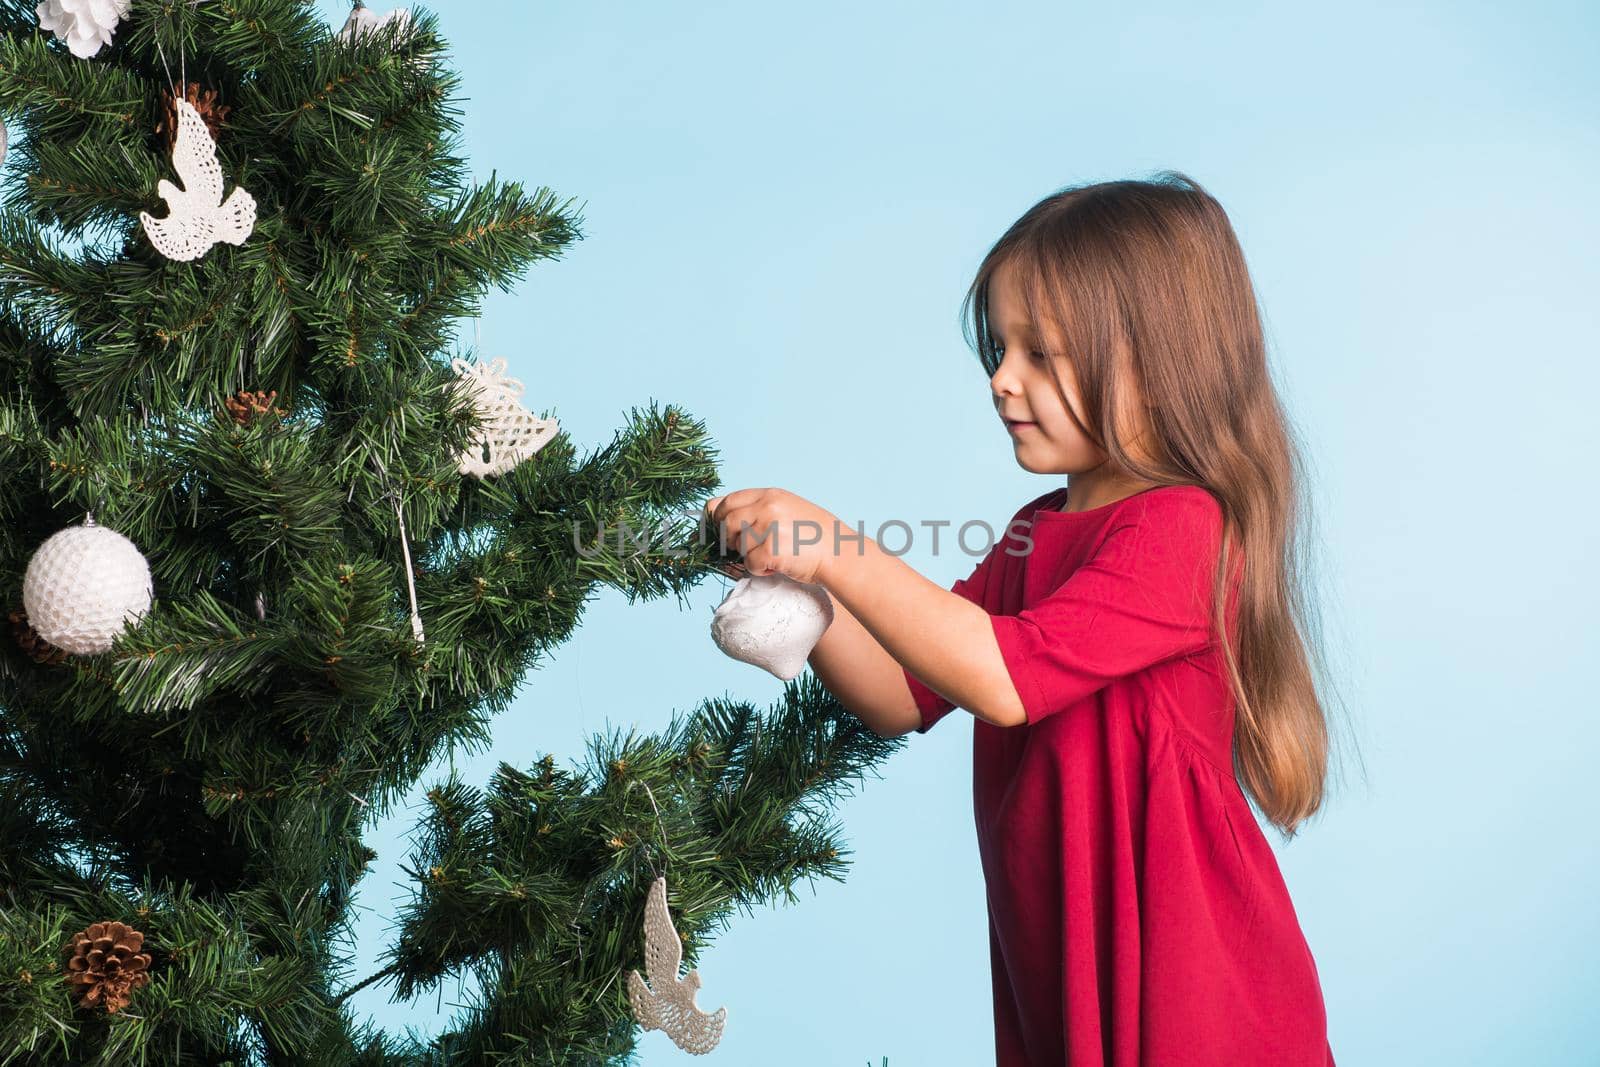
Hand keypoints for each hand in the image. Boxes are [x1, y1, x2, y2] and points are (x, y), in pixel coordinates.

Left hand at [702, 488, 842, 585]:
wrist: (839, 552)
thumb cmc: (814, 535)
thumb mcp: (786, 509)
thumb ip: (758, 509)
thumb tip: (721, 519)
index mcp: (769, 495)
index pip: (726, 501)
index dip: (718, 518)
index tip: (720, 530)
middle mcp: (767, 507)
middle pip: (727, 523)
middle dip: (731, 540)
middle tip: (747, 549)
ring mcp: (769, 528)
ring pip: (738, 546)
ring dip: (749, 557)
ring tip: (771, 556)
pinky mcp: (772, 550)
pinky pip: (750, 564)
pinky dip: (760, 570)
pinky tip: (777, 566)